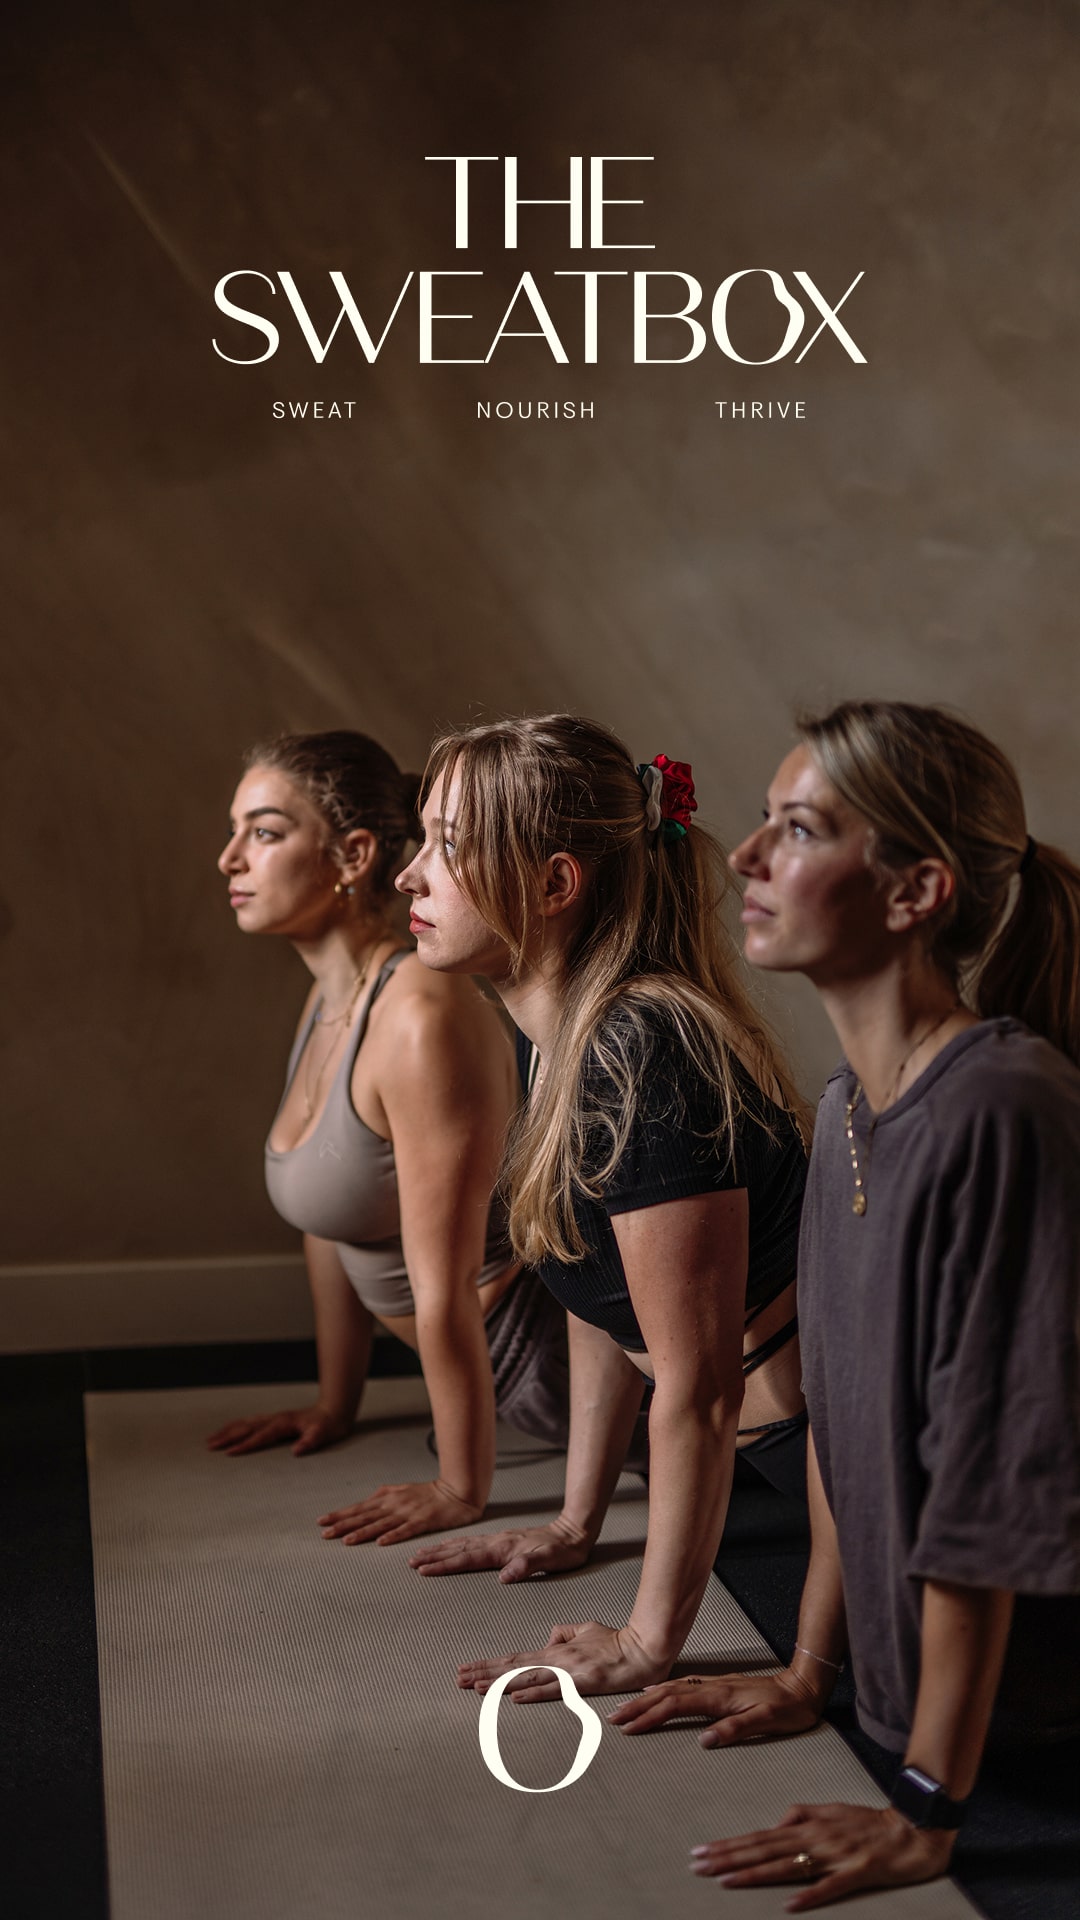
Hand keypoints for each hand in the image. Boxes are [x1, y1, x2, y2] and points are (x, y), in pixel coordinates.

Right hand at [206, 1405, 351, 1456]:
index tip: (229, 1453)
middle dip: (227, 1437)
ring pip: (245, 1423)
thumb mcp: (323, 1435)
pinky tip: (229, 1430)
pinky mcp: (273, 1419)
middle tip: (210, 1446)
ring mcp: (273, 1418)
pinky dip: (236, 1426)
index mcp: (284, 1423)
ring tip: (211, 1439)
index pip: (260, 1436)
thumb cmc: (328, 1425)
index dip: (245, 1445)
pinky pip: (250, 1422)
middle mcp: (275, 1419)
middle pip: (246, 1427)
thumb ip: (310, 1442)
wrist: (334, 1410)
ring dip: (228, 1431)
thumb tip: (296, 1451)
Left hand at [318, 1478, 483, 1546]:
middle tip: (324, 1533)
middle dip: (343, 1525)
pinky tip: (381, 1542)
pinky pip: (406, 1530)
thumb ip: (383, 1498)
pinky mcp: (423, 1521)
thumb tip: (364, 1504)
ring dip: (363, 1533)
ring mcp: (408, 1512)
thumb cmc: (428, 1493)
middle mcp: (394, 1504)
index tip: (322, 1521)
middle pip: (365, 1516)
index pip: (359, 1508)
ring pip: (381, 1524)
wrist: (456, 1490)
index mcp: (388, 1497)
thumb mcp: (401, 1490)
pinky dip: (393, 1536)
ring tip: (346, 1541)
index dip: (340, 1515)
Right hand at [407, 1517, 591, 1580]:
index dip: (444, 1565)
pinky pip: (471, 1542)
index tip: (424, 1569)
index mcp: (503, 1549)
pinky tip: (449, 1546)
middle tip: (411, 1561)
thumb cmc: (563, 1550)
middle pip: (458, 1549)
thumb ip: (527, 1566)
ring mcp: (498, 1539)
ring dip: (440, 1549)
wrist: (573, 1531)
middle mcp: (496, 1542)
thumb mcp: (549, 1560)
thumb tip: (505, 1577)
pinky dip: (455, 1545)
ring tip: (421, 1553)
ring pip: (462, 1544)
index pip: (467, 1558)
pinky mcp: (501, 1540)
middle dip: (433, 1555)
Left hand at [458, 1620, 670, 1700]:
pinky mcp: (583, 1682)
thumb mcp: (584, 1630)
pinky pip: (555, 1689)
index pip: (514, 1659)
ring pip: (527, 1678)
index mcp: (554, 1650)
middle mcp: (556, 1660)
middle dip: (484, 1674)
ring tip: (475, 1688)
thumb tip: (547, 1641)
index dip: (489, 1665)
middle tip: (457, 1680)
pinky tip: (515, 1696)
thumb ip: (563, 1634)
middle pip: (513, 1668)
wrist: (642, 1649)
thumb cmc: (614, 1642)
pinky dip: (534, 1692)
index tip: (466, 1670)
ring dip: (499, 1684)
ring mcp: (568, 1672)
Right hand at [609, 1666, 822, 1742]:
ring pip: (672, 1688)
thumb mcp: (767, 1721)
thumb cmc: (787, 1708)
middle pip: (666, 1694)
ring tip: (625, 1707)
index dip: (650, 1716)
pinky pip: (681, 1687)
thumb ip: (735, 1729)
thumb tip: (704, 1740)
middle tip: (613, 1718)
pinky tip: (655, 1692)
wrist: (802, 1687)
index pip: (675, 1706)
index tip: (629, 1728)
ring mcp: (713, 1686)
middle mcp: (712, 1688)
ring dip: (646, 1698)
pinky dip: (662, 1690)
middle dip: (638, 1706)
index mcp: (719, 1697)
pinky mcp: (717, 1687)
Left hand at [689, 1803, 955, 1909]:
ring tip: (725, 1881)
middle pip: (764, 1850)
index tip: (701, 1852)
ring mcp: (836, 1855)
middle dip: (728, 1859)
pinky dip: (809, 1896)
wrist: (914, 1827)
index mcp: (808, 1825)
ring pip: (787, 1866)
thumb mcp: (831, 1809)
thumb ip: (801, 1814)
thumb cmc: (870, 1821)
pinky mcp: (858, 1872)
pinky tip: (788, 1905)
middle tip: (697, 1866)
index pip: (760, 1837)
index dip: (729, 1845)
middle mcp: (816, 1838)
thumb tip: (774, 1824)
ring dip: (754, 1874)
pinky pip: (830, 1887)